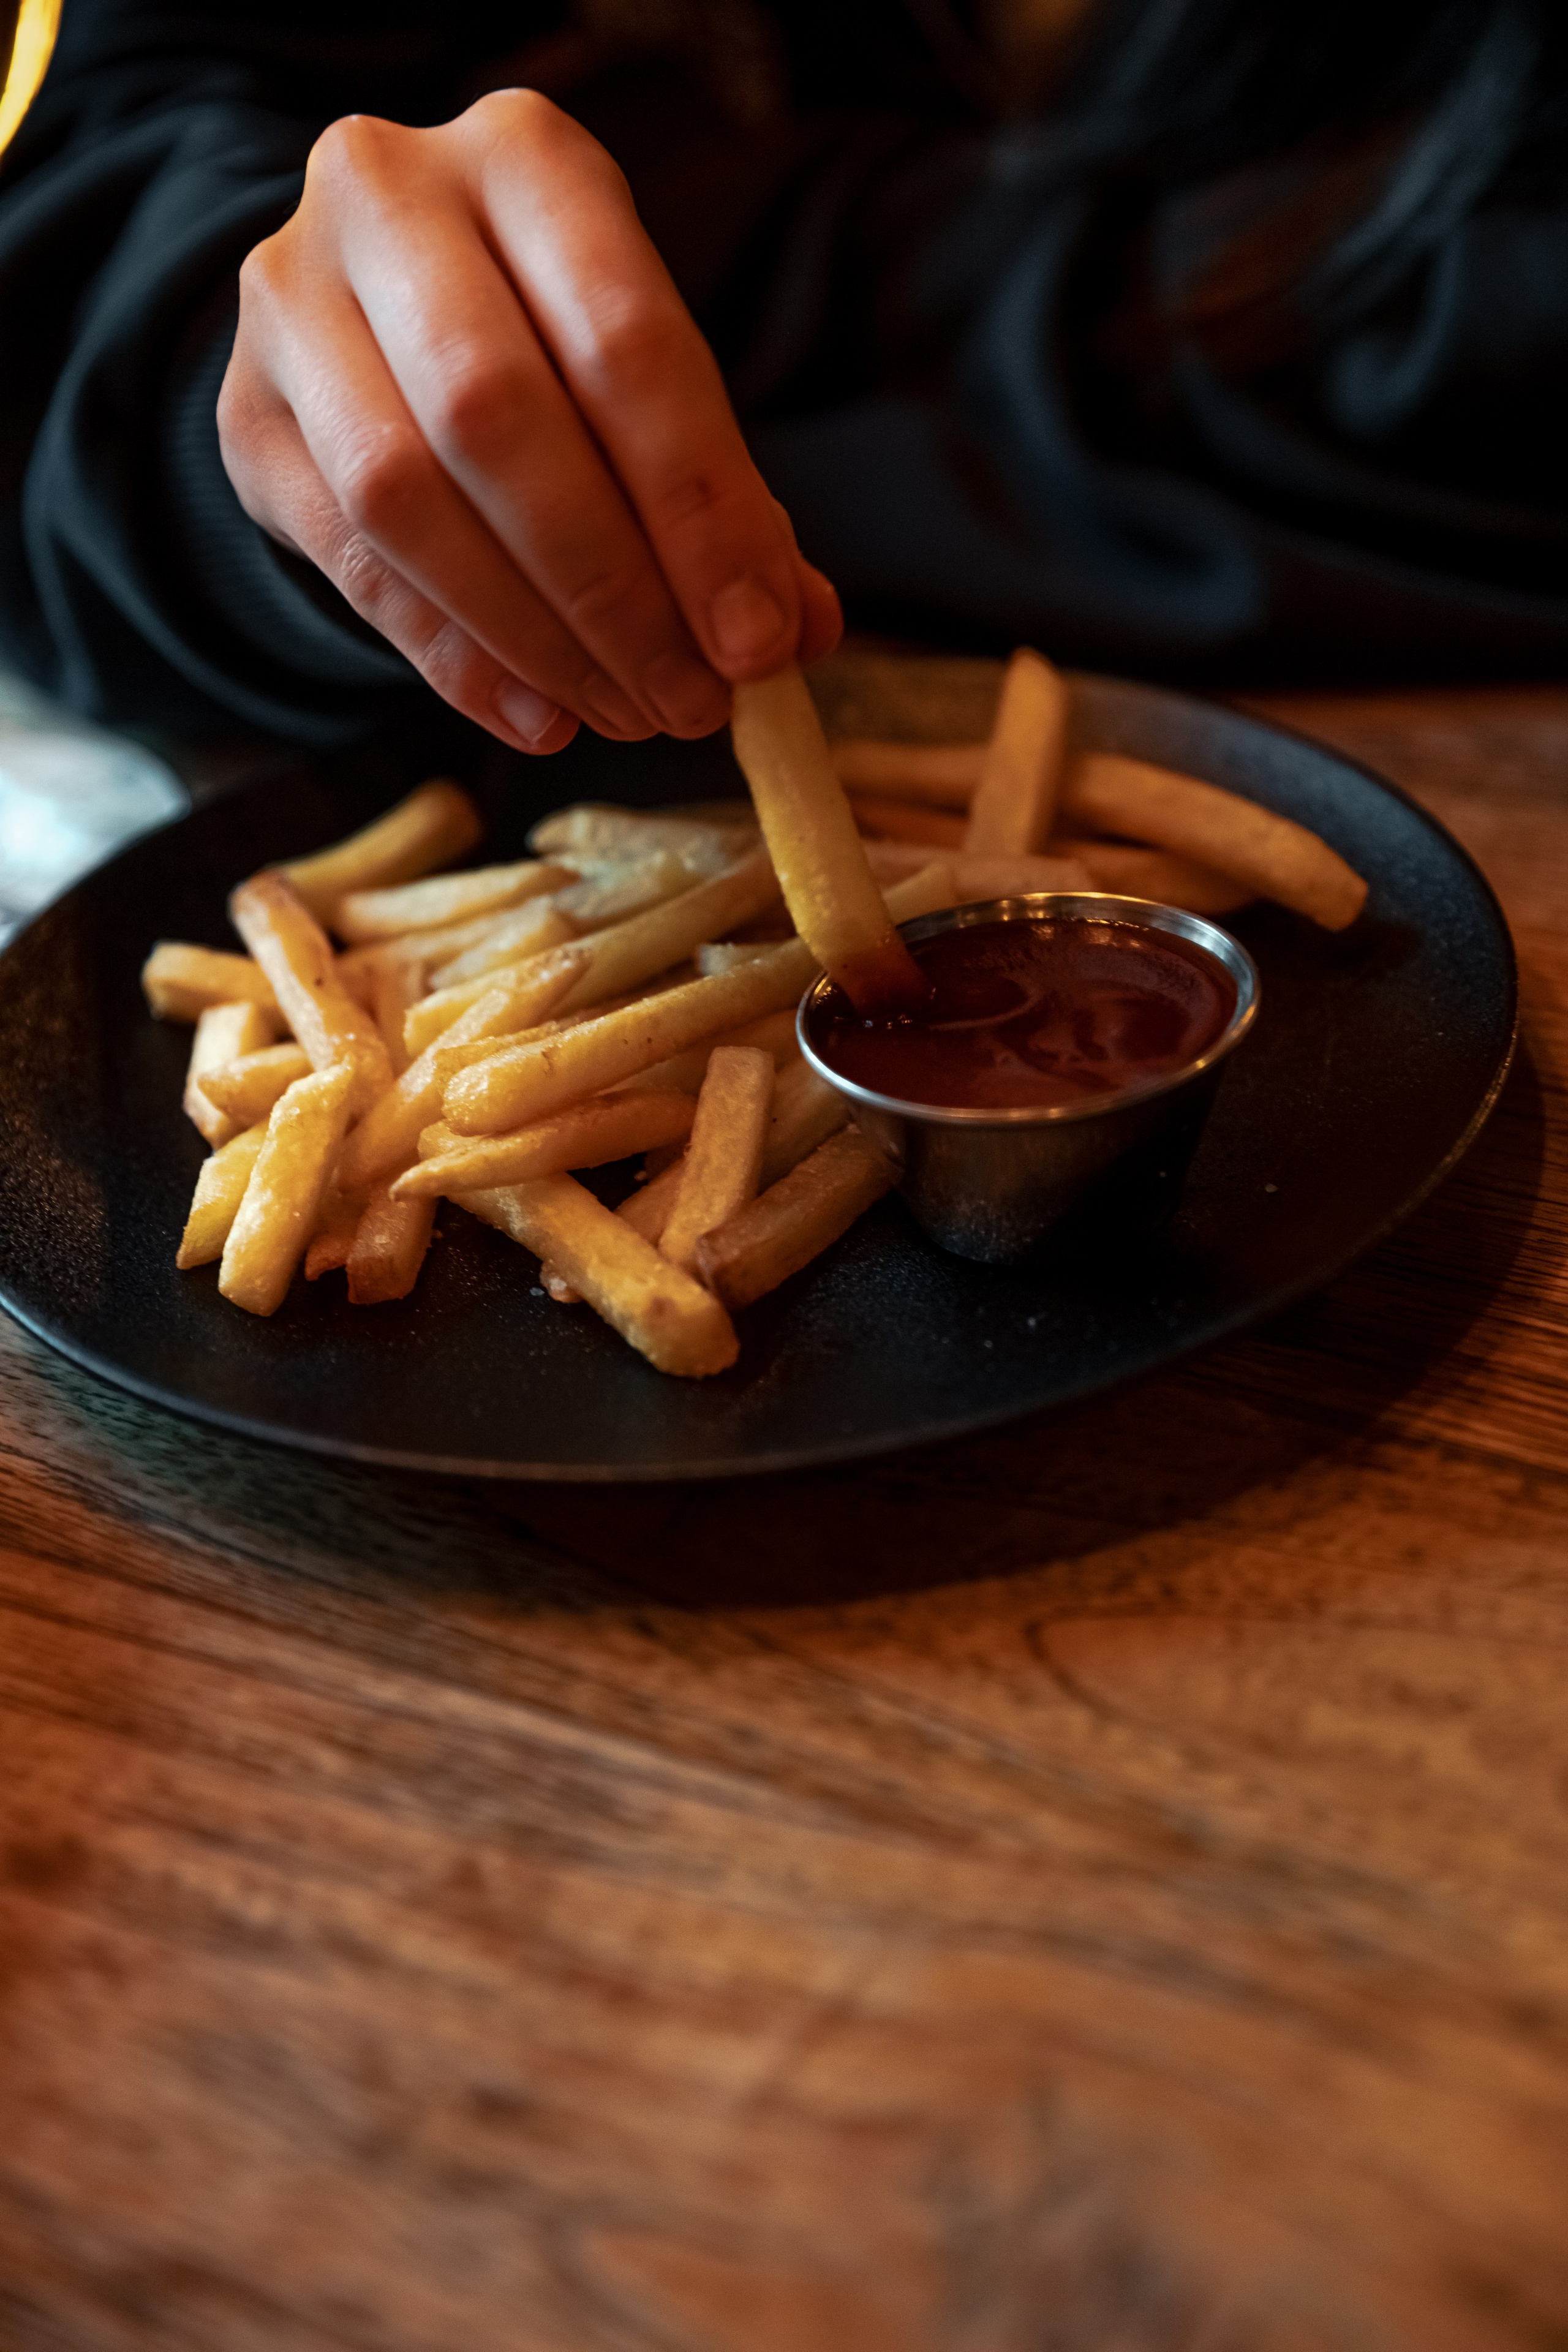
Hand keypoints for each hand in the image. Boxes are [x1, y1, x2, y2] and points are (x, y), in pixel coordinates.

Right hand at [219, 90, 841, 754]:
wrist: (379, 312)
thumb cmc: (551, 344)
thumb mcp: (649, 381)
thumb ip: (729, 495)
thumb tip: (795, 632)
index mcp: (526, 158)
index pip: (625, 344)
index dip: (701, 511)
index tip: (757, 639)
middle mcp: (388, 199)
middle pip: (498, 417)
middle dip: (613, 589)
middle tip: (689, 700)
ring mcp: (292, 304)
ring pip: (405, 497)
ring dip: (533, 637)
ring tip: (623, 713)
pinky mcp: (245, 418)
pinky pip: (352, 564)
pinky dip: (456, 659)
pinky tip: (538, 714)